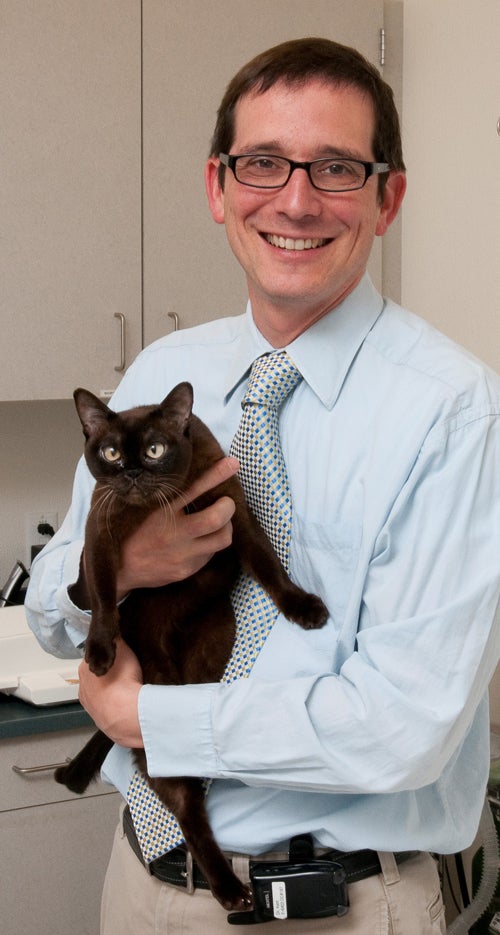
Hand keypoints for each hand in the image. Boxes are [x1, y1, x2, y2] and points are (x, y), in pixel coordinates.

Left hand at [78, 638, 143, 747]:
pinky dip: (113, 705)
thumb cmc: (124, 678)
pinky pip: (106, 708)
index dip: (108, 656)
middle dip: (107, 674)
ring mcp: (88, 705)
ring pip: (98, 693)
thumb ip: (116, 640)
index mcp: (84, 667)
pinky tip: (124, 705)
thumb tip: (113, 635)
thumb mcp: (123, 648)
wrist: (127, 713)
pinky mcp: (98, 720)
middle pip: (95, 675)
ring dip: (109, 691)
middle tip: (124, 673)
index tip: (119, 658)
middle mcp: (82, 686)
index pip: (95, 657)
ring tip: (126, 691)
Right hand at [116, 455, 239, 597]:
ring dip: (225, 527)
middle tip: (225, 502)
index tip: (232, 463)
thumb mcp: (139, 506)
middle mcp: (173, 534)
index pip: (193, 489)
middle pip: (216, 519)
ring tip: (217, 522)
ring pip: (222, 538)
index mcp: (160, 511)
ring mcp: (181, 555)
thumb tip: (184, 470)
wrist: (117, 570)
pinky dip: (211, 544)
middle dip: (228, 507)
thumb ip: (160, 492)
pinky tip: (201, 540)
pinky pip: (211, 555)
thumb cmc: (130, 530)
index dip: (216, 475)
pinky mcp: (186, 571)